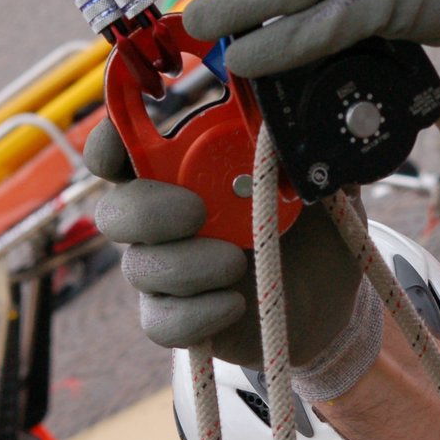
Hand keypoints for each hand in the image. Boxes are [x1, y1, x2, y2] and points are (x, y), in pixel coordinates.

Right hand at [83, 117, 380, 392]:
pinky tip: (234, 303)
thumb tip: (316, 118)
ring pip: (138, 267)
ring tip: (239, 262)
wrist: (329, 302)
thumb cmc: (316, 228)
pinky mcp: (177, 318)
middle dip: (148, 212)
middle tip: (197, 213)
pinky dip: (196, 313)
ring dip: (187, 265)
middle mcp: (165, 216)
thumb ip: (314, 147)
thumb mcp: (325, 181)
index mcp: (188, 170)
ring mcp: (166, 270)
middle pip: (115, 211)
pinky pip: (160, 321)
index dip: (109, 141)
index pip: (123, 148)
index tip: (125, 143)